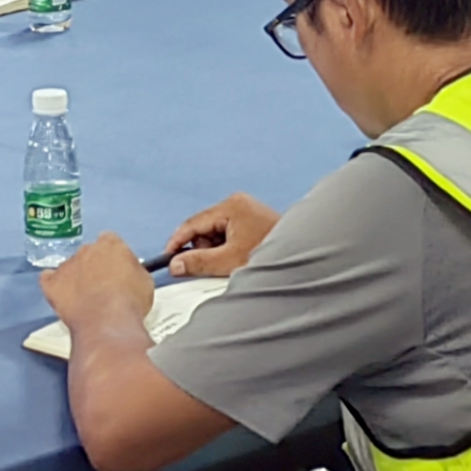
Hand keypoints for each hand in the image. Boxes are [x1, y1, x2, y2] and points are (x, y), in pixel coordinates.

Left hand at [39, 233, 156, 332]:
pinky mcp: (52, 283)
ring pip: (69, 268)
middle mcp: (86, 250)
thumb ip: (133, 270)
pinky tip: (62, 296)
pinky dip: (54, 286)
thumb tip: (128, 272)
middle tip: (103, 288)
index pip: (109, 241)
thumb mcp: (145, 281)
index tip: (117, 270)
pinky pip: (49, 279)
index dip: (113, 257)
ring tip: (85, 300)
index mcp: (110, 244)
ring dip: (75, 278)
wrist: (107, 322)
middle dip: (93, 267)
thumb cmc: (130, 302)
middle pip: (88, 254)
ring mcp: (66, 265)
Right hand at [161, 192, 282, 276]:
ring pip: (215, 234)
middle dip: (202, 249)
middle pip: (203, 228)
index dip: (177, 242)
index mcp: (231, 206)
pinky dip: (226, 249)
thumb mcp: (229, 261)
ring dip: (215, 251)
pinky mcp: (251, 222)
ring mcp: (245, 211)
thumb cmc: (272, 254)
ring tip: (231, 263)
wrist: (302, 258)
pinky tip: (237, 259)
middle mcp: (237, 204)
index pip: (192, 223)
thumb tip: (176, 264)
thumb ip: (199, 262)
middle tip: (209, 265)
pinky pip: (228, 235)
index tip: (168, 258)